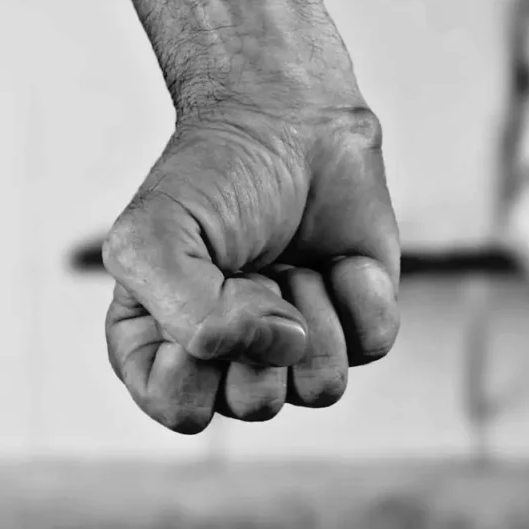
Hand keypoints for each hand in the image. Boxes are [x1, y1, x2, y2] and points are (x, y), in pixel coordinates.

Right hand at [101, 94, 399, 433]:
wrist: (290, 120)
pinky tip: (339, 258)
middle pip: (257, 402)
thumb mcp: (156, 235)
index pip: (183, 408)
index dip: (201, 355)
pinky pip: (373, 346)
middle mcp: (233, 358)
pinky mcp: (357, 322)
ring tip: (294, 262)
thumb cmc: (214, 175)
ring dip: (313, 311)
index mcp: (165, 348)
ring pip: (321, 387)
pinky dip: (360, 294)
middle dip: (262, 322)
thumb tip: (275, 346)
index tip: (205, 282)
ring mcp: (298, 344)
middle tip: (256, 265)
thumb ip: (184, 312)